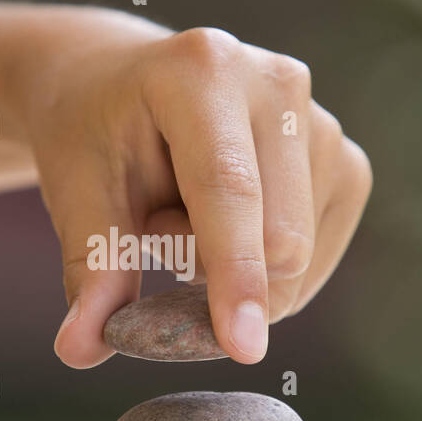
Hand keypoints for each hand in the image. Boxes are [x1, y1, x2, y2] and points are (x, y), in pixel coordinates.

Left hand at [10, 17, 372, 367]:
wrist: (123, 87)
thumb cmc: (96, 135)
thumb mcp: (74, 192)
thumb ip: (90, 268)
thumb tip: (79, 349)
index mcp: (201, 71)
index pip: (230, 190)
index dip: (236, 274)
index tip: (242, 349)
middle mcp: (276, 83)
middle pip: (279, 238)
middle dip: (215, 278)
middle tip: (158, 235)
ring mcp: (323, 121)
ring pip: (300, 257)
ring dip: (237, 270)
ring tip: (191, 217)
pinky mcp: (347, 162)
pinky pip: (317, 259)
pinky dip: (267, 271)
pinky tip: (230, 227)